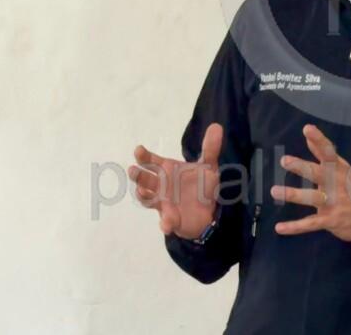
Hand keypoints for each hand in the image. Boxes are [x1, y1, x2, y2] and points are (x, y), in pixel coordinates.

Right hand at [128, 122, 222, 239]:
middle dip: (139, 175)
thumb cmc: (201, 185)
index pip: (152, 161)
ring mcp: (163, 202)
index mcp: (168, 170)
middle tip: (133, 170)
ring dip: (144, 196)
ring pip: (148, 199)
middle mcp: (161, 185)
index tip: (138, 150)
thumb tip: (217, 126)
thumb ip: (210, 148)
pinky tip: (167, 224)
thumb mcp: (208, 166)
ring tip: (143, 192)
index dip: (144, 156)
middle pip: (146, 179)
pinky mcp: (171, 218)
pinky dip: (165, 223)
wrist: (208, 209)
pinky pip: (166, 221)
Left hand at [271, 123, 350, 243]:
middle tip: (285, 160)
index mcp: (339, 169)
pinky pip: (310, 224)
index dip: (319, 140)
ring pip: (311, 197)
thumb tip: (309, 137)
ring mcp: (333, 202)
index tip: (307, 129)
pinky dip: (294, 227)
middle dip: (301, 167)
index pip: (328, 152)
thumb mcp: (343, 169)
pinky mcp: (330, 220)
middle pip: (317, 173)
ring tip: (274, 190)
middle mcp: (335, 183)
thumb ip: (325, 154)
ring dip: (293, 194)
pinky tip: (279, 227)